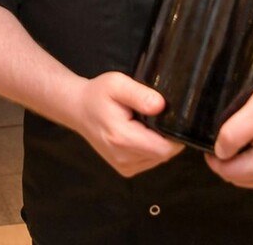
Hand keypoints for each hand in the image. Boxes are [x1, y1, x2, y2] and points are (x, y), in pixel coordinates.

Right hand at [68, 72, 183, 177]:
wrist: (79, 109)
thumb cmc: (98, 95)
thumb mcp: (117, 83)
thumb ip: (140, 95)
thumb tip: (161, 106)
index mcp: (122, 138)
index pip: (164, 149)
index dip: (174, 135)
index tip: (169, 118)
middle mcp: (122, 157)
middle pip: (163, 154)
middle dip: (166, 136)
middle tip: (153, 116)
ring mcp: (123, 166)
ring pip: (158, 158)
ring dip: (158, 142)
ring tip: (143, 123)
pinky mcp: (125, 169)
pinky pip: (150, 160)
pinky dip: (151, 148)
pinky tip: (140, 133)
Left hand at [205, 70, 252, 188]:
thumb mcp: (252, 112)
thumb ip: (231, 135)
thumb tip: (220, 153)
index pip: (228, 174)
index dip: (215, 160)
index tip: (211, 146)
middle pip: (244, 180)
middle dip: (232, 164)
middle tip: (230, 141)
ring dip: (251, 165)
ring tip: (252, 140)